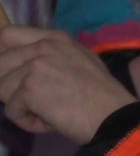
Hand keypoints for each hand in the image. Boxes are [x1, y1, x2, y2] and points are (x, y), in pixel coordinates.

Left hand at [0, 27, 135, 144]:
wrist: (113, 114)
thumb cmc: (101, 93)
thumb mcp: (78, 60)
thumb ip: (50, 56)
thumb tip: (19, 65)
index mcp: (55, 38)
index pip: (6, 34)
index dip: (1, 53)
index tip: (7, 70)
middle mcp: (43, 46)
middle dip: (8, 86)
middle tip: (33, 99)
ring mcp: (35, 66)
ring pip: (2, 89)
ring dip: (20, 105)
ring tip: (47, 110)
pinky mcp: (29, 88)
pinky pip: (11, 110)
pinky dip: (27, 121)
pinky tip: (50, 120)